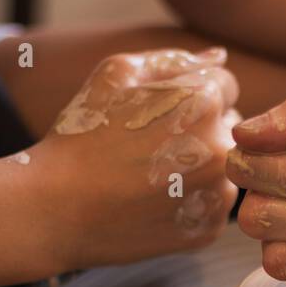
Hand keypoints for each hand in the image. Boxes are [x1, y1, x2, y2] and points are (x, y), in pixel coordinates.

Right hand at [31, 48, 240, 268]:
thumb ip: (174, 60)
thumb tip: (219, 58)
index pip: (225, 87)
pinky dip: (191, 203)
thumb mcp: (116, 74)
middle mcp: (221, 146)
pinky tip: (154, 202)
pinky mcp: (208, 229)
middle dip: (201, 131)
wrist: (55, 207)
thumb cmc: (81, 134)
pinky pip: (212, 206)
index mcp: (203, 100)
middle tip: (151, 147)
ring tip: (151, 177)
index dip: (190, 96)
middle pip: (230, 128)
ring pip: (225, 169)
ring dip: (200, 168)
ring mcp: (217, 192)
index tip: (159, 113)